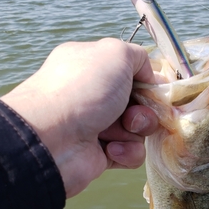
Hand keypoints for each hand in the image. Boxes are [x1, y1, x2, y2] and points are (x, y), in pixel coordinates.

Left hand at [1, 38, 157, 197]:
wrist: (51, 139)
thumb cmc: (83, 90)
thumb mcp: (114, 54)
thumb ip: (138, 56)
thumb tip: (149, 75)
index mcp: (93, 67)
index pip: (131, 73)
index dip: (148, 82)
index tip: (156, 90)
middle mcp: (94, 95)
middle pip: (139, 103)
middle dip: (144, 109)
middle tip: (132, 114)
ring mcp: (97, 126)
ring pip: (138, 129)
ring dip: (136, 130)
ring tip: (119, 131)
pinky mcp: (102, 154)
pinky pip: (131, 153)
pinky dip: (127, 151)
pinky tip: (110, 149)